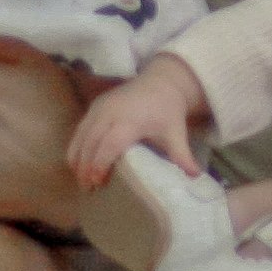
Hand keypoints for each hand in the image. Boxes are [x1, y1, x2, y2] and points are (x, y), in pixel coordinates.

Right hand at [69, 56, 206, 184]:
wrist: (161, 81)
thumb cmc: (167, 110)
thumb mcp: (176, 132)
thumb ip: (182, 156)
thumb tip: (195, 178)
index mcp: (130, 120)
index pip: (110, 144)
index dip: (100, 163)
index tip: (98, 182)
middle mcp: (110, 112)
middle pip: (90, 142)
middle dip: (85, 166)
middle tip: (88, 188)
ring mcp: (99, 107)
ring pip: (81, 136)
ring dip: (77, 158)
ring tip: (81, 180)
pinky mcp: (94, 105)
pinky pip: (80, 129)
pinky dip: (76, 147)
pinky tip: (78, 163)